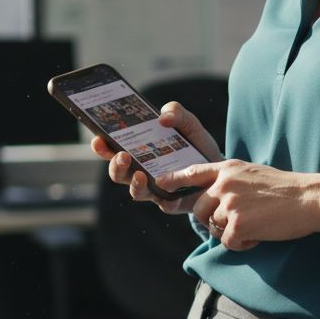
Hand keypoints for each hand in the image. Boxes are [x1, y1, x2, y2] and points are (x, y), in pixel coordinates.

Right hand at [89, 101, 223, 213]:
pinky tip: (167, 194)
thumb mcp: (189, 124)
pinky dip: (164, 200)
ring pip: (136, 191)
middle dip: (115, 165)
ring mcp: (156, 189)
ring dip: (134, 184)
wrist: (221, 171)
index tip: (98, 139)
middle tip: (122, 155)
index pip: (113, 149)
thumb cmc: (197, 147)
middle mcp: (141, 172)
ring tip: (140, 174)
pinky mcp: (174, 202)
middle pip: (118, 173)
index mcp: (139, 151)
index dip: (102, 146)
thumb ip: (177, 112)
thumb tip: (163, 117)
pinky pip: (165, 205)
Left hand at [160, 160, 319, 250]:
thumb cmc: (286, 189)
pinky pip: (228, 242)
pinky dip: (243, 244)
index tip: (159, 183)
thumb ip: (230, 180)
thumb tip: (214, 194)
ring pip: (213, 227)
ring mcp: (229, 204)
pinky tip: (259, 236)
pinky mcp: (238, 224)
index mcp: (227, 169)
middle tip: (237, 223)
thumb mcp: (253, 173)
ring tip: (254, 227)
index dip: (173, 179)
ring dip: (231, 233)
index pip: (192, 173)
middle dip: (211, 221)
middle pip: (198, 209)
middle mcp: (224, 184)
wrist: (308, 199)